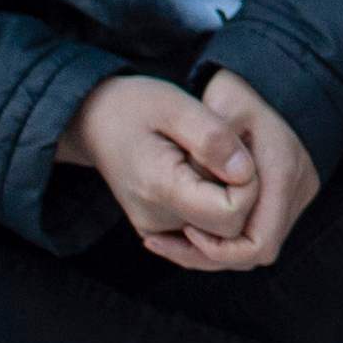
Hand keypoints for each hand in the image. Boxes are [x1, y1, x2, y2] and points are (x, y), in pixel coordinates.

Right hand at [63, 74, 259, 259]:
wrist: (94, 122)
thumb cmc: (136, 106)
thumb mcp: (175, 105)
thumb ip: (212, 138)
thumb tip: (245, 173)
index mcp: (160, 188)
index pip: (231, 214)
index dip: (248, 185)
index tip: (236, 152)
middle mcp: (156, 221)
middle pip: (229, 232)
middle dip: (243, 197)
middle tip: (230, 157)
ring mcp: (156, 231)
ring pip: (220, 238)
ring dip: (231, 206)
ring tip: (216, 166)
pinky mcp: (158, 233)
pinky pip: (204, 238)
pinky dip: (216, 214)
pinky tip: (208, 181)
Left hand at [178, 70, 320, 272]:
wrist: (276, 75)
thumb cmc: (242, 90)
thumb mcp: (220, 107)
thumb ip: (211, 146)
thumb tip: (203, 188)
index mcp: (281, 170)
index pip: (257, 243)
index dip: (219, 250)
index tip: (187, 229)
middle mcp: (297, 188)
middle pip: (261, 250)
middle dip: (218, 253)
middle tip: (177, 237)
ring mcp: (299, 192)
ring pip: (262, 242)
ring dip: (225, 244)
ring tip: (182, 231)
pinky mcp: (293, 192)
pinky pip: (264, 226)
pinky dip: (234, 231)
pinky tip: (202, 219)